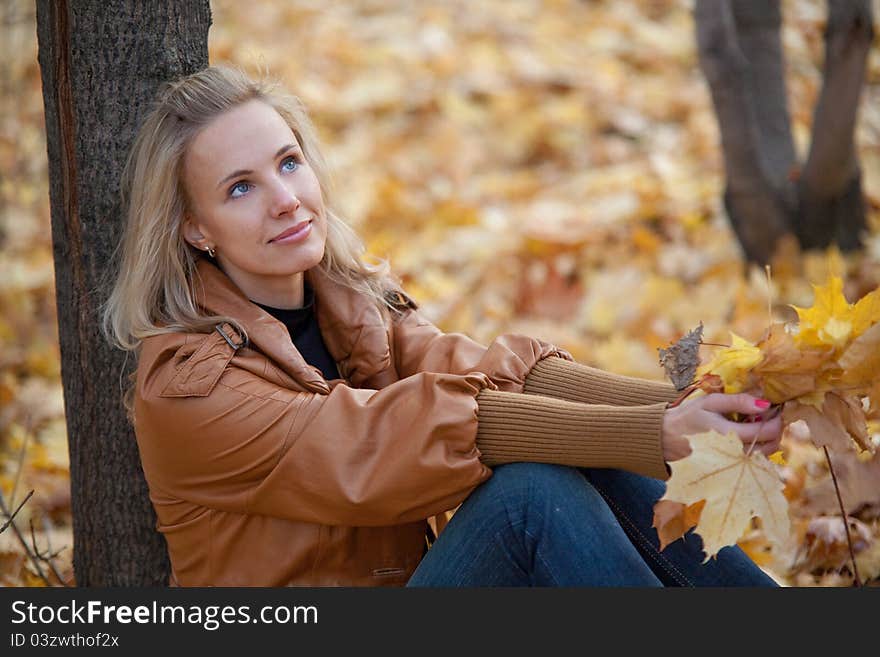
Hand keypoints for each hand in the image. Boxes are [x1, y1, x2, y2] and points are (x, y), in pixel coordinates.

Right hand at [661, 393, 782, 462]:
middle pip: (769, 448)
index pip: (766, 431)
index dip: (776, 420)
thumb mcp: (710, 402)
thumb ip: (738, 402)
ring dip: (767, 443)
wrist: (664, 438)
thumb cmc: (687, 416)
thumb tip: (765, 403)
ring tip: (757, 427)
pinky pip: (751, 464)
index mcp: (728, 434)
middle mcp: (732, 454)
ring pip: (762, 458)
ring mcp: (730, 466)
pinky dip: (756, 451)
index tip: (775, 410)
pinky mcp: (727, 471)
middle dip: (775, 432)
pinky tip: (747, 439)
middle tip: (770, 418)